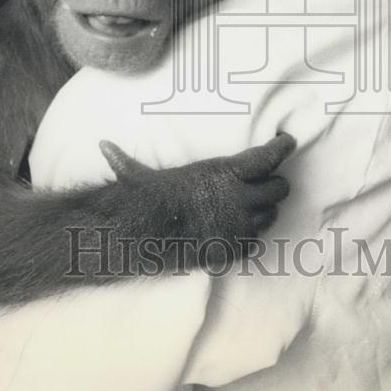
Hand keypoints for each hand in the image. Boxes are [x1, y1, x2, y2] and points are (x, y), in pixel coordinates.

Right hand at [99, 133, 294, 260]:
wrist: (148, 239)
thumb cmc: (149, 201)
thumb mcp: (142, 176)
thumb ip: (128, 162)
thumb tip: (102, 145)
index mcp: (225, 172)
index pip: (268, 157)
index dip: (282, 147)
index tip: (287, 141)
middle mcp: (240, 198)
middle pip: (279, 188)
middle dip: (275, 184)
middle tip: (267, 181)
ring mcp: (240, 226)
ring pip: (272, 215)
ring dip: (266, 209)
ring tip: (254, 206)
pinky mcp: (236, 250)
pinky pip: (257, 241)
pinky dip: (252, 235)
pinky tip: (241, 230)